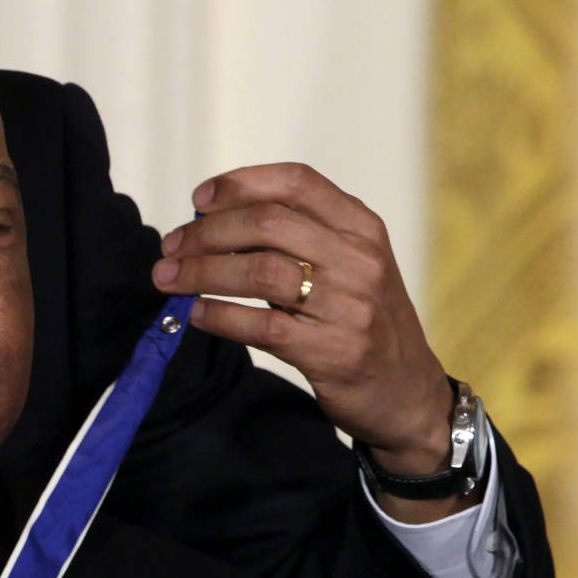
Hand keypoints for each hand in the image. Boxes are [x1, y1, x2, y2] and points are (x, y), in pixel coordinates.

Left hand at [152, 164, 455, 512]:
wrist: (408, 394)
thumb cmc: (364, 321)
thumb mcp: (350, 265)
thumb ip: (299, 237)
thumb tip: (211, 222)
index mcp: (362, 227)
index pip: (296, 183)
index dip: (240, 184)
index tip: (199, 200)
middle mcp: (359, 260)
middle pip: (267, 223)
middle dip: (207, 232)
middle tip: (172, 247)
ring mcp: (350, 306)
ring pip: (259, 272)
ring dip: (202, 272)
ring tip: (169, 278)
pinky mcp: (333, 352)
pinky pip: (261, 326)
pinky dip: (219, 316)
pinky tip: (196, 313)